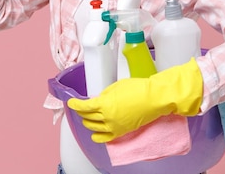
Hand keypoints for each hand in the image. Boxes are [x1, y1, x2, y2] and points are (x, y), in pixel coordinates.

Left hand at [68, 58, 202, 142]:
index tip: (71, 102)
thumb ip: (104, 94)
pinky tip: (94, 133)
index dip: (75, 104)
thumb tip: (97, 100)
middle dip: (81, 111)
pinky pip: (104, 138)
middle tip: (80, 106)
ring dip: (87, 121)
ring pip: (93, 127)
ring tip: (87, 117)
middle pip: (86, 116)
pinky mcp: (120, 132)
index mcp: (104, 103)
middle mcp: (106, 117)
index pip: (83, 106)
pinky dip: (97, 136)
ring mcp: (113, 126)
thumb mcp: (116, 86)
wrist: (153, 99)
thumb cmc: (138, 89)